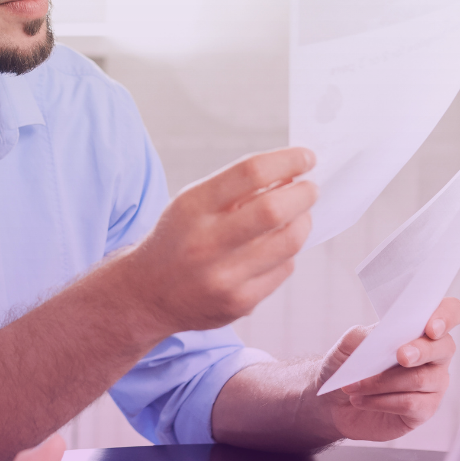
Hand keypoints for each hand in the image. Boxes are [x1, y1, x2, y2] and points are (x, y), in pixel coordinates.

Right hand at [119, 148, 316, 338]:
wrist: (149, 293)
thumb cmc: (180, 238)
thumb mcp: (193, 204)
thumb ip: (236, 189)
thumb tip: (292, 174)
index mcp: (192, 207)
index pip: (250, 172)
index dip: (287, 160)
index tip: (306, 158)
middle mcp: (205, 242)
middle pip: (274, 210)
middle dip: (304, 194)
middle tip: (311, 189)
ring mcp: (223, 276)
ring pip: (288, 242)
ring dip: (303, 222)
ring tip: (298, 216)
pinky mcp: (240, 302)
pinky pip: (284, 269)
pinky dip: (287, 253)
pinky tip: (274, 249)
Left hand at [314, 298, 459, 440]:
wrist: (333, 403)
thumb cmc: (348, 367)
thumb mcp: (347, 346)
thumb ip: (364, 336)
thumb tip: (381, 337)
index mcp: (420, 329)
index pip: (451, 312)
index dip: (447, 316)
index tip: (431, 327)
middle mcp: (435, 355)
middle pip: (445, 347)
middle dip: (421, 350)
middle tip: (401, 356)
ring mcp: (433, 383)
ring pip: (420, 379)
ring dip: (382, 381)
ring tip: (353, 386)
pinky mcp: (425, 409)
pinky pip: (411, 403)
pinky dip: (381, 401)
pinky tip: (360, 400)